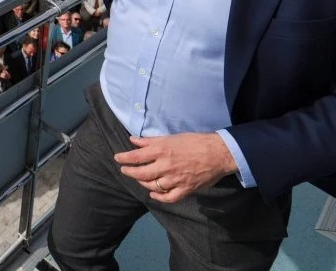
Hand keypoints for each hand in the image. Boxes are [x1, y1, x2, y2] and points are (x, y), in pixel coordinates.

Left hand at [114, 132, 237, 203]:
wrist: (218, 153)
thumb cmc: (194, 142)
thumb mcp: (171, 137)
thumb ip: (150, 140)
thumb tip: (132, 140)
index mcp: (161, 151)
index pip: (136, 157)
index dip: (124, 158)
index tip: (117, 158)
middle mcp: (166, 166)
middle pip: (141, 173)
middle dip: (129, 172)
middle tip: (124, 170)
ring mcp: (175, 179)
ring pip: (153, 186)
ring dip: (142, 183)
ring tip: (138, 179)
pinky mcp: (185, 189)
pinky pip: (168, 198)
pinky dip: (159, 197)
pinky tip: (153, 194)